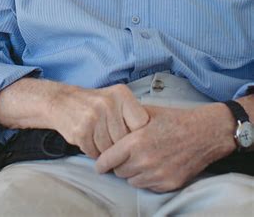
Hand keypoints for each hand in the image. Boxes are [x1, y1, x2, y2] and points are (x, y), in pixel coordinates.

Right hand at [50, 84, 148, 158]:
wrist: (61, 101)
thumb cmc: (93, 104)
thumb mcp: (115, 99)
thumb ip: (131, 114)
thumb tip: (149, 139)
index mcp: (121, 94)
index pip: (141, 125)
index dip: (137, 135)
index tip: (131, 136)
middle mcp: (108, 103)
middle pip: (125, 140)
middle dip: (119, 145)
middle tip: (111, 137)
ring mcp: (94, 117)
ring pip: (111, 150)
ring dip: (105, 150)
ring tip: (98, 137)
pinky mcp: (81, 131)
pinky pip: (95, 153)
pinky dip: (93, 151)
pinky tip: (89, 139)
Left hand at [96, 103, 235, 191]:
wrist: (203, 133)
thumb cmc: (173, 119)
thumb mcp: (146, 113)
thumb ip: (126, 121)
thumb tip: (108, 125)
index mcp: (136, 142)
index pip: (108, 160)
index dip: (100, 162)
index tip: (98, 164)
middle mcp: (145, 161)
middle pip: (119, 172)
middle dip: (118, 165)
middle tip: (122, 157)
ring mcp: (157, 175)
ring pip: (132, 181)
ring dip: (132, 173)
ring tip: (139, 160)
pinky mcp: (168, 184)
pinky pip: (148, 186)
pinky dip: (146, 179)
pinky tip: (152, 166)